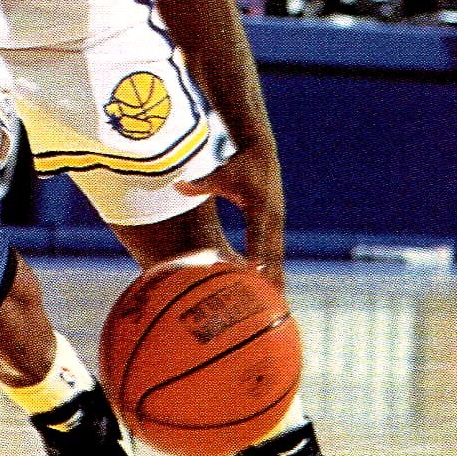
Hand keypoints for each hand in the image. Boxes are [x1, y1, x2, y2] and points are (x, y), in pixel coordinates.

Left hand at [177, 136, 285, 289]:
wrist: (261, 151)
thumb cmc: (236, 164)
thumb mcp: (218, 174)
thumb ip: (199, 184)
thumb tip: (177, 186)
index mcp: (258, 206)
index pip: (256, 234)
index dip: (256, 252)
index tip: (254, 272)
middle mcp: (272, 215)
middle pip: (273, 251)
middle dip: (272, 276)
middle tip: (273, 301)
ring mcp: (277, 220)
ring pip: (278, 254)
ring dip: (278, 277)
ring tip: (279, 305)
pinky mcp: (277, 223)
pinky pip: (276, 250)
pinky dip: (276, 268)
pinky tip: (275, 288)